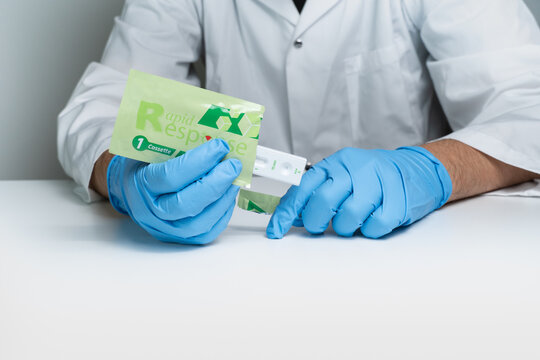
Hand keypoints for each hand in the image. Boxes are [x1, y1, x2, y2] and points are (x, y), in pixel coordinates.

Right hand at [107, 139, 241, 244]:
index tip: (220, 147)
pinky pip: (207, 232)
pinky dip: (223, 213)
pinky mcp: (179, 238)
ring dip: (223, 199)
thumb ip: (176, 143)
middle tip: (233, 165)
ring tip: (235, 180)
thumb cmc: (143, 165)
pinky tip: (229, 195)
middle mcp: (151, 211)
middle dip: (216, 182)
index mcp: (140, 184)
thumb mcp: (150, 148)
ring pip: (200, 222)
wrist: (131, 189)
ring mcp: (165, 228)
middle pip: (187, 204)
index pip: (171, 176)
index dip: (199, 161)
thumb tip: (213, 135)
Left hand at [266, 147, 451, 238]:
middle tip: (322, 225)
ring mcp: (378, 183)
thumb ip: (317, 194)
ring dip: (347, 227)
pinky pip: (374, 227)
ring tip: (355, 220)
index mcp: (337, 163)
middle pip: (323, 202)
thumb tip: (292, 215)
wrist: (418, 170)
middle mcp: (355, 169)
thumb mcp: (343, 178)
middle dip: (317, 221)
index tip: (276, 232)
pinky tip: (375, 219)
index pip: (303, 187)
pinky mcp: (398, 200)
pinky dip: (371, 231)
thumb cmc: (374, 178)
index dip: (287, 212)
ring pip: (347, 218)